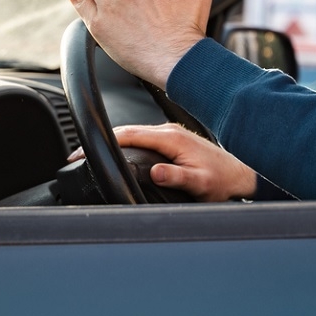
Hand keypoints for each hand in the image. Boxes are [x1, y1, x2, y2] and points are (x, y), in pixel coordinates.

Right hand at [68, 124, 258, 201]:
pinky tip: (116, 151)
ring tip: (89, 153)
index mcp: (172, 138)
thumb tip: (156, 172)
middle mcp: (169, 132)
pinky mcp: (172, 140)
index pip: (129, 134)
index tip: (81, 150)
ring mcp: (170, 135)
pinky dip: (125, 144)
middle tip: (75, 153)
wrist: (240, 173)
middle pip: (126, 131)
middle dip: (99, 140)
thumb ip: (178, 177)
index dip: (103, 141)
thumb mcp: (201, 184)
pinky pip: (142, 138)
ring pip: (134, 134)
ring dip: (112, 141)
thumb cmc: (222, 180)